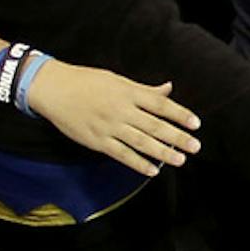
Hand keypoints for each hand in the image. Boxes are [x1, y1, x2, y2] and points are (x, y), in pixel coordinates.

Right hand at [25, 62, 201, 175]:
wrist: (53, 88)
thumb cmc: (86, 81)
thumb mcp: (117, 79)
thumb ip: (144, 89)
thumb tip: (168, 89)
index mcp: (128, 92)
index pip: (160, 105)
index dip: (180, 114)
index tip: (196, 124)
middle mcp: (121, 110)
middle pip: (154, 126)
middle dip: (177, 137)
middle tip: (196, 146)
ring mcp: (109, 127)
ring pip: (141, 142)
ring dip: (162, 153)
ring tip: (180, 160)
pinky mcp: (97, 141)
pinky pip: (121, 154)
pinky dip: (138, 164)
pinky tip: (153, 170)